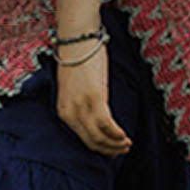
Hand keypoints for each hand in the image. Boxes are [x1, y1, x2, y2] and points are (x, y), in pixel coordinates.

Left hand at [55, 42, 131, 156]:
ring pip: (99, 137)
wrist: (77, 40)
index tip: (111, 149)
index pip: (82, 138)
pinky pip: (106, 124)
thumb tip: (95, 118)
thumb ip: (80, 105)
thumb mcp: (73, 89)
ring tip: (126, 144)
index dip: (99, 147)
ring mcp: (81, 105)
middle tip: (123, 149)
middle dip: (108, 149)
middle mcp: (69, 112)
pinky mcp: (94, 97)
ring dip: (115, 144)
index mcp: (62, 110)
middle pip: (90, 141)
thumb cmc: (78, 60)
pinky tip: (124, 135)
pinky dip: (116, 133)